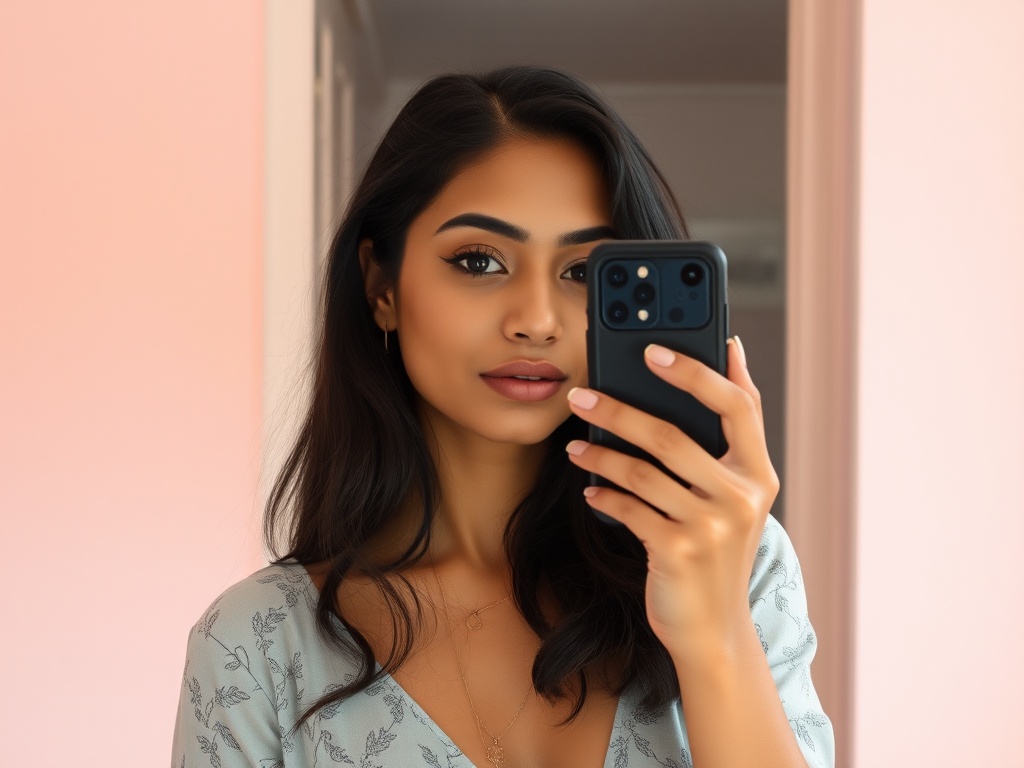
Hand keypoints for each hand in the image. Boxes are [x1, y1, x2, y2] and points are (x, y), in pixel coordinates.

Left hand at [565, 337, 778, 662]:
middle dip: (620, 411)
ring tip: (574, 444)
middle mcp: (742, 496)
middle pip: (673, 436)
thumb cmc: (717, 548)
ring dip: (600, 455)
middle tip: (581, 394)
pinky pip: (629, 510)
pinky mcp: (679, 553)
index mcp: (759, 472)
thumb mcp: (736, 494)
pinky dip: (604, 497)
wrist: (715, 628)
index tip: (654, 350)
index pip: (738, 405)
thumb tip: (730, 350)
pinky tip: (590, 491)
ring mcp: (712, 527)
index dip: (697, 372)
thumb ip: (730, 432)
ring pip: (643, 472)